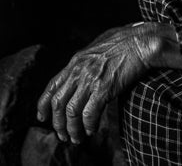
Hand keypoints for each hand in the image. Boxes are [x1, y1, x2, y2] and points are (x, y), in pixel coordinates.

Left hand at [36, 22, 181, 143]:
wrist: (140, 42)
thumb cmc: (123, 44)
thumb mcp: (96, 50)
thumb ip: (85, 64)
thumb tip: (82, 76)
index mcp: (75, 62)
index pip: (51, 86)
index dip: (43, 104)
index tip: (41, 117)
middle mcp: (78, 71)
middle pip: (58, 102)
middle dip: (58, 123)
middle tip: (62, 135)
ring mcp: (90, 80)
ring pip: (71, 111)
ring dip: (72, 129)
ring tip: (77, 138)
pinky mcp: (104, 88)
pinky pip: (90, 113)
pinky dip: (88, 125)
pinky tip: (91, 130)